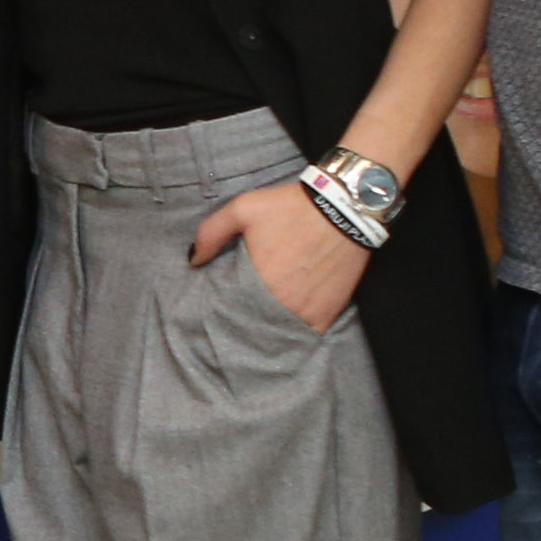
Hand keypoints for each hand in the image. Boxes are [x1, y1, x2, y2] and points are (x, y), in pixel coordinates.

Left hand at [189, 176, 368, 333]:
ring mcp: (306, 312)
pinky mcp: (328, 314)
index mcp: (256, 282)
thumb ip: (212, 233)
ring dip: (270, 326)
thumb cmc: (293, 207)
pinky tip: (288, 320)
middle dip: (246, 319)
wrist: (346, 207)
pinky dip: (296, 330)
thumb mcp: (243, 208)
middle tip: (244, 310)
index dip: (224, 309)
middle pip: (253, 324)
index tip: (222, 304)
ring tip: (264, 317)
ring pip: (278, 331)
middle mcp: (281, 303)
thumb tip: (194, 260)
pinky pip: (306, 334)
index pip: (229, 310)